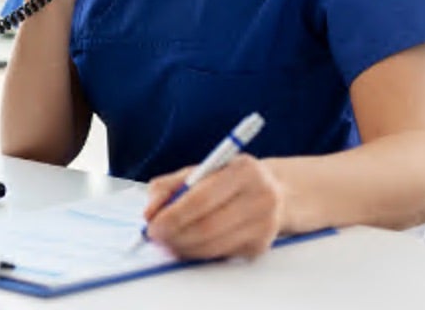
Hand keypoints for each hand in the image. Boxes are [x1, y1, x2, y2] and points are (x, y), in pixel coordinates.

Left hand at [141, 155, 286, 260]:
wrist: (276, 193)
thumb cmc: (228, 180)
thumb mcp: (200, 171)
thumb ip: (168, 187)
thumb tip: (149, 213)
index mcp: (244, 170)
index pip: (202, 198)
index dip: (173, 216)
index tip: (152, 225)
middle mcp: (260, 197)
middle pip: (207, 227)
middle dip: (174, 236)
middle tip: (155, 237)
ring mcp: (264, 225)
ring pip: (212, 247)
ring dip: (183, 248)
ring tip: (168, 242)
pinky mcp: (260, 247)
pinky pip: (219, 255)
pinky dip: (198, 253)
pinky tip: (189, 245)